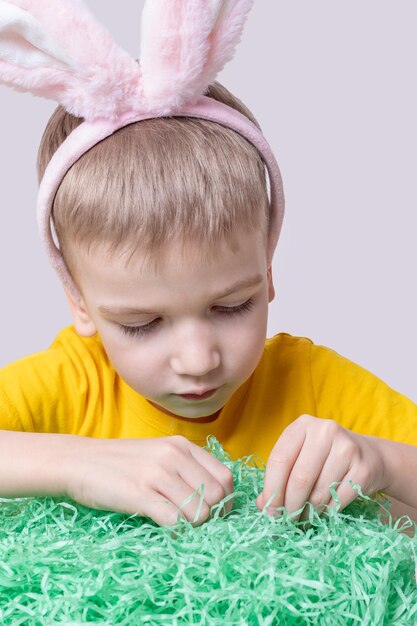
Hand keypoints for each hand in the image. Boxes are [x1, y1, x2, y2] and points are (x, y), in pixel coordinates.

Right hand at [63, 435, 233, 525]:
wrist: (78, 461)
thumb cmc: (120, 462)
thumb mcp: (158, 453)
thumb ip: (185, 468)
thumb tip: (214, 497)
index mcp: (182, 445)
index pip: (225, 477)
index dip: (226, 501)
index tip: (214, 514)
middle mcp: (174, 455)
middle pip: (217, 496)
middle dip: (213, 517)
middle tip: (196, 525)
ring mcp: (157, 474)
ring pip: (200, 511)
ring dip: (194, 526)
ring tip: (179, 526)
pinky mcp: (140, 493)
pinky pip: (175, 521)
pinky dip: (176, 532)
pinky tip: (166, 530)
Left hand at [256, 414, 386, 520]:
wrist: (370, 455)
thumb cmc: (325, 457)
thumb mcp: (300, 457)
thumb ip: (280, 476)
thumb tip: (263, 505)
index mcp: (303, 425)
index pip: (279, 459)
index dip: (272, 489)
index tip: (269, 512)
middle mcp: (325, 431)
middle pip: (299, 478)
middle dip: (289, 506)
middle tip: (285, 522)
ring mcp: (347, 448)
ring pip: (318, 493)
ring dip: (307, 513)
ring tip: (303, 518)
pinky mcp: (363, 469)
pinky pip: (338, 501)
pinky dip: (326, 513)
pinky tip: (322, 513)